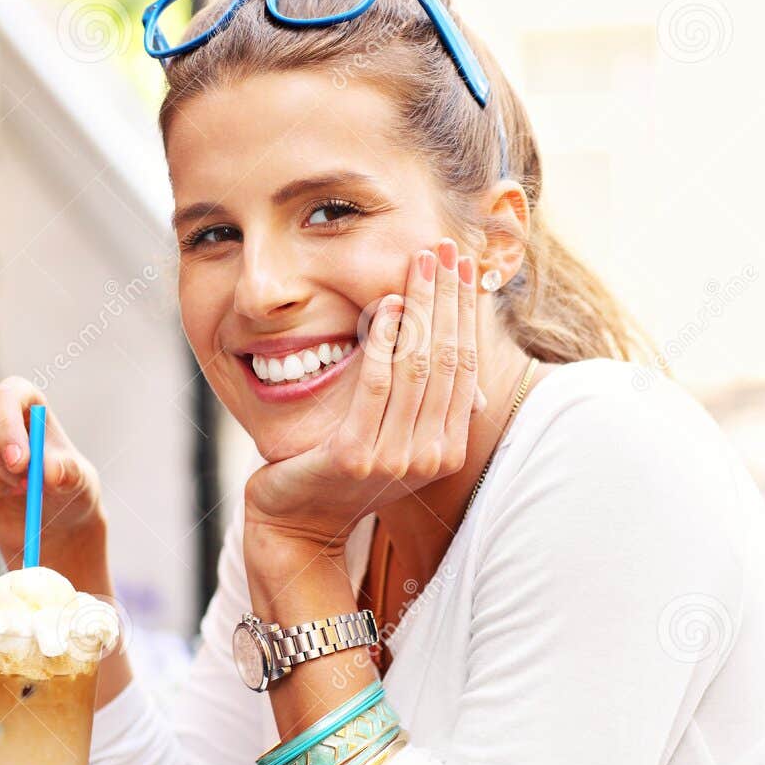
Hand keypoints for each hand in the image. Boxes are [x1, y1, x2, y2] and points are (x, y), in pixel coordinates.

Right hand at [0, 377, 104, 561]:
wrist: (45, 518)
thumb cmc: (63, 489)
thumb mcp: (78, 482)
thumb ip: (68, 474)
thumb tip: (51, 472)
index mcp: (18, 398)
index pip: (1, 397)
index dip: (6, 429)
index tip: (21, 465)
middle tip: (19, 485)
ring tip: (7, 492)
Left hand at [244, 240, 481, 557]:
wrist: (298, 517)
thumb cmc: (347, 467)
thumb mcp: (397, 432)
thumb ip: (425, 397)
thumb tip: (456, 336)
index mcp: (448, 449)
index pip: (465, 366)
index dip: (466, 313)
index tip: (464, 267)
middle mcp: (429, 458)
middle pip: (447, 359)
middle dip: (449, 297)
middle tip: (446, 248)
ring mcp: (393, 460)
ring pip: (417, 365)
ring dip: (421, 306)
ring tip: (420, 262)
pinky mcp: (353, 457)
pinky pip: (375, 385)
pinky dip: (384, 341)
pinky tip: (387, 305)